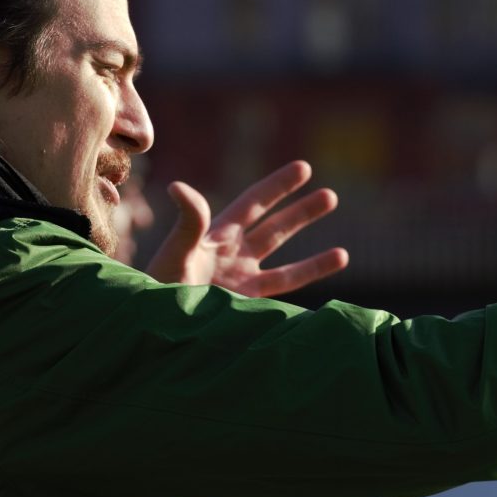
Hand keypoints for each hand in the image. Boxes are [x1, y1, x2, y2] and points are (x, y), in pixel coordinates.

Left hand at [147, 161, 349, 298]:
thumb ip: (187, 223)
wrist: (151, 327)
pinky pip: (280, 299)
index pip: (254, 204)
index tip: (304, 169)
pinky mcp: (244, 310)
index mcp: (217, 236)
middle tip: (331, 196)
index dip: (279, 187)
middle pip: (274, 230)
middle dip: (301, 213)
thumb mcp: (175, 252)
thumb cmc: (156, 288)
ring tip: (345, 254)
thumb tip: (179, 187)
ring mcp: (240, 284)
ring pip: (285, 269)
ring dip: (314, 261)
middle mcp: (233, 257)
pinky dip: (301, 295)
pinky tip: (318, 299)